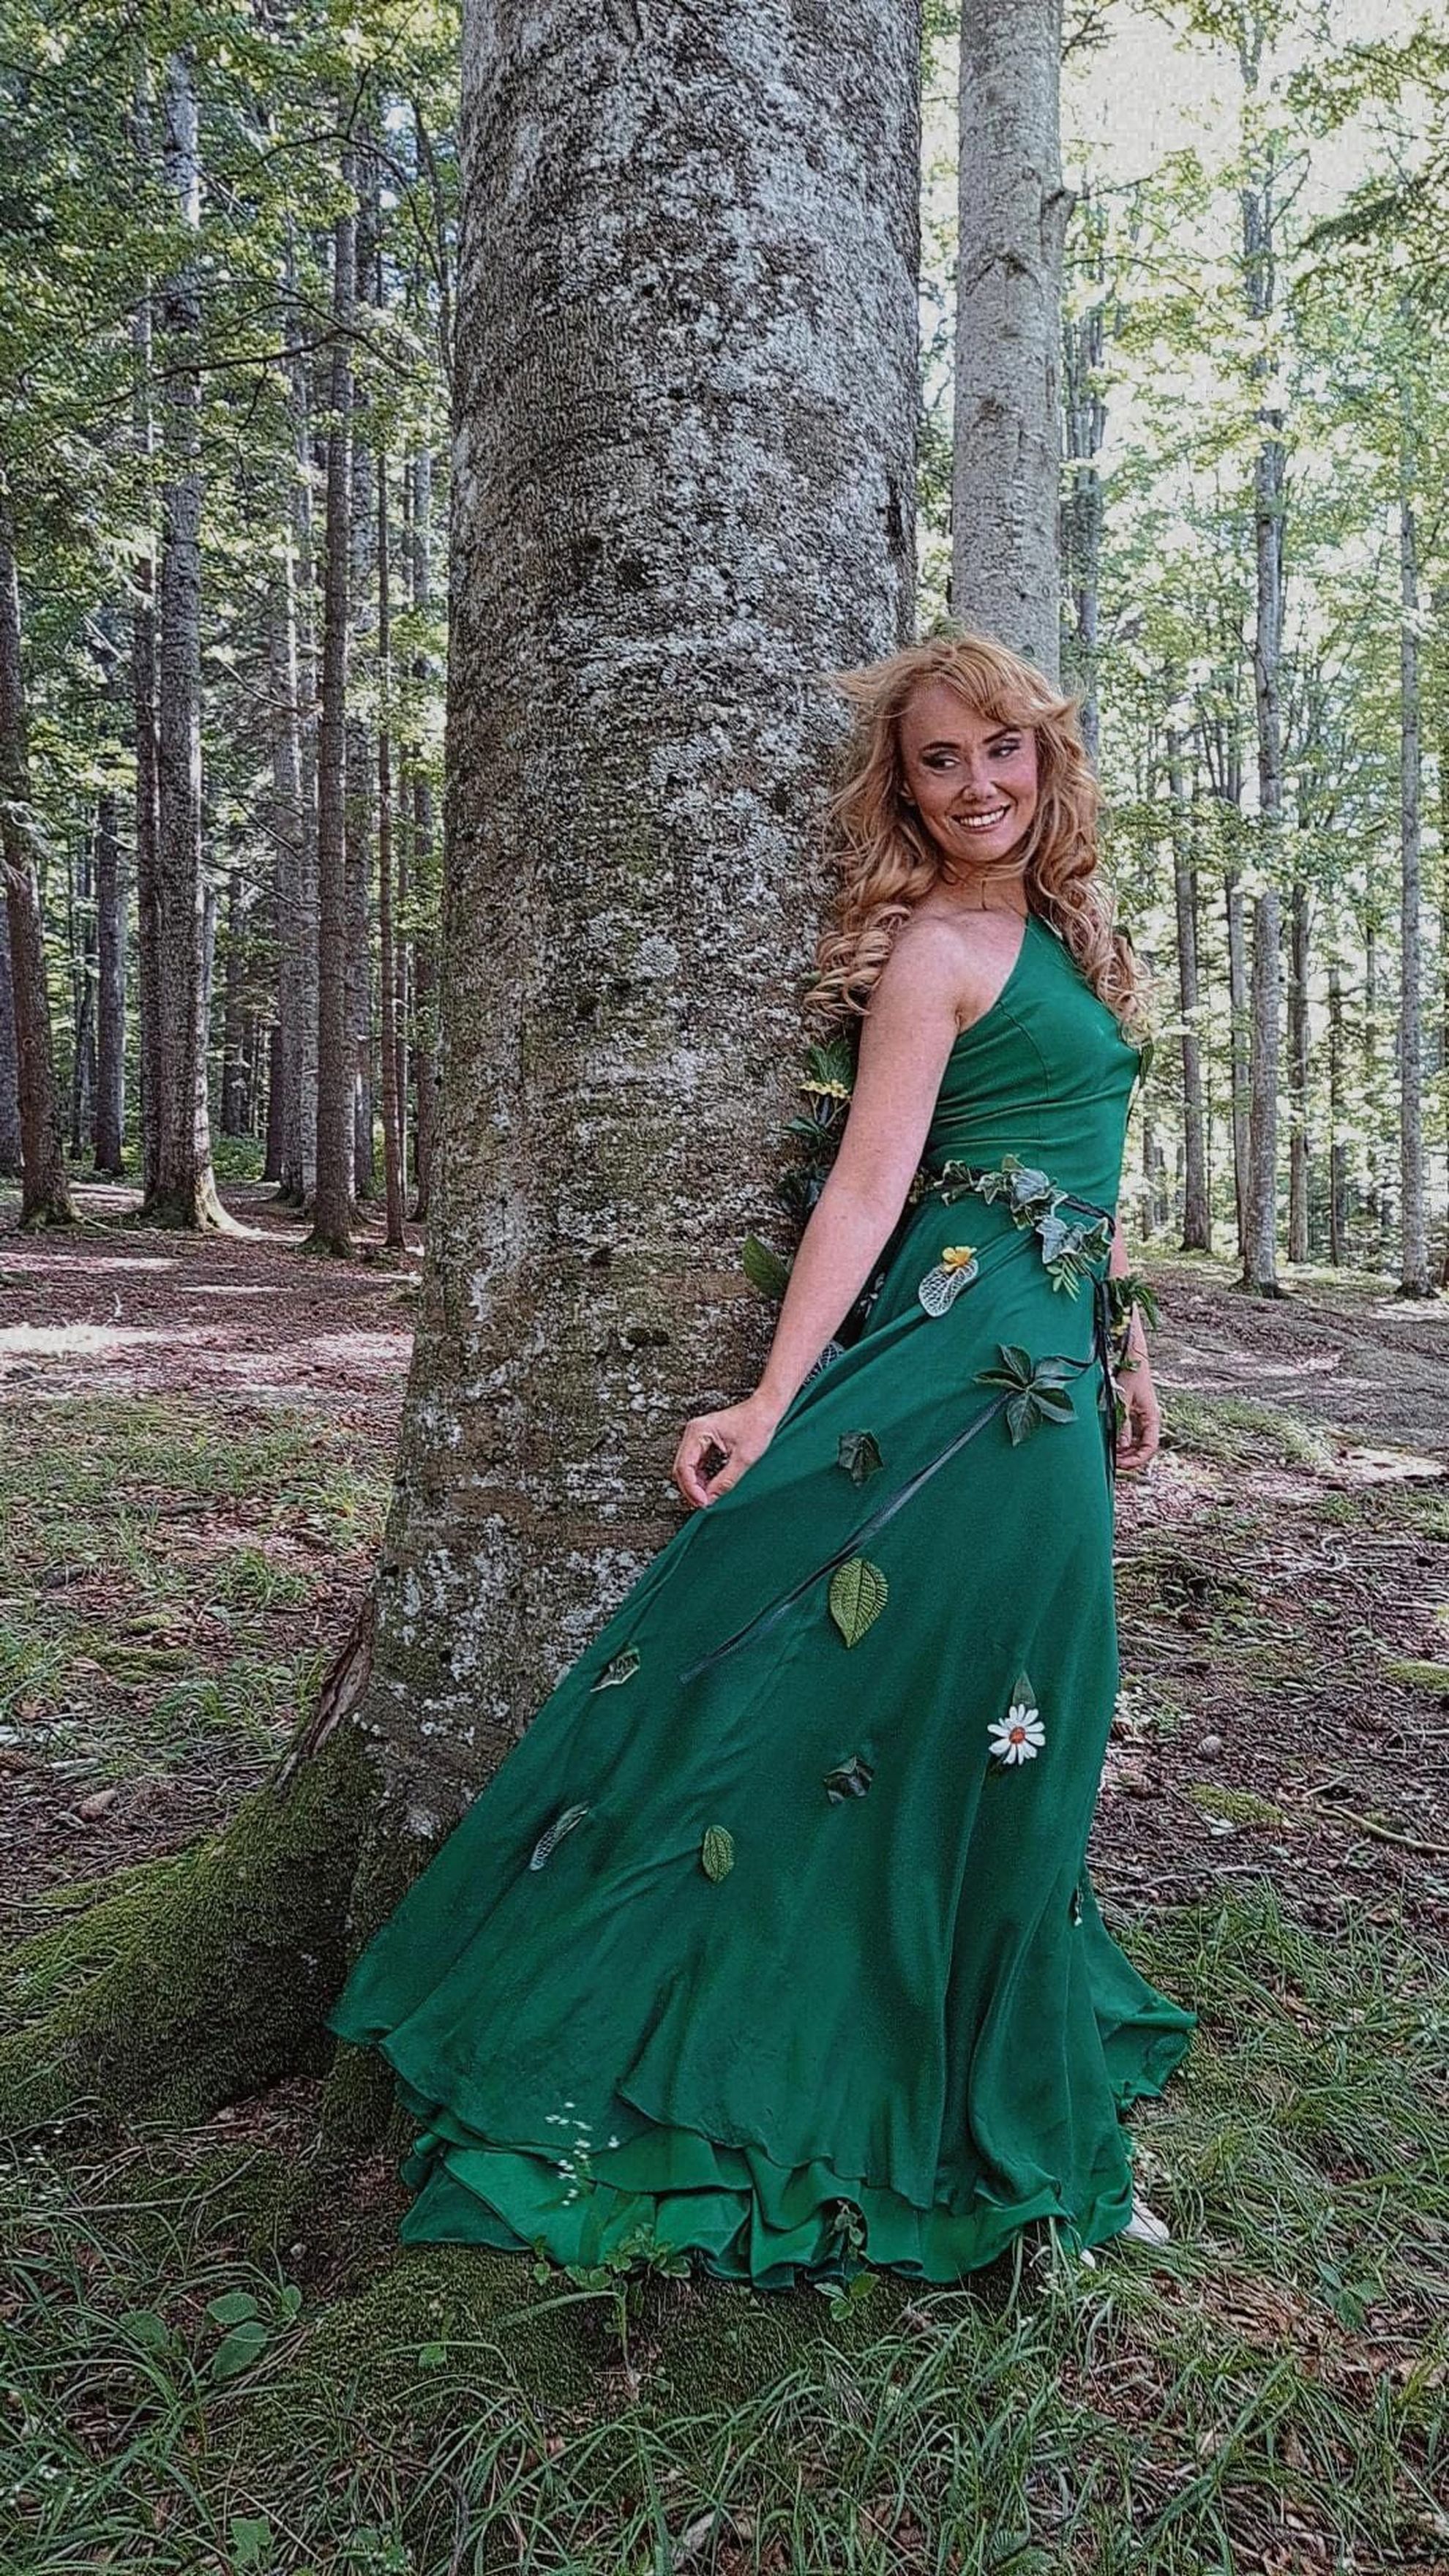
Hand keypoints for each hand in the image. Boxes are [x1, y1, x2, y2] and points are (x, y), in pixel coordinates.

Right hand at [672, 1391, 782, 1509]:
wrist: (766, 1410)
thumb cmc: (757, 1424)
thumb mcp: (744, 1458)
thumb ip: (726, 1480)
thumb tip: (712, 1498)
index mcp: (699, 1431)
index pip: (685, 1466)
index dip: (692, 1488)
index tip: (703, 1502)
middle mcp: (694, 1432)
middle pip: (682, 1467)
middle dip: (691, 1488)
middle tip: (704, 1504)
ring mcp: (698, 1436)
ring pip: (687, 1466)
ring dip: (695, 1483)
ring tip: (707, 1498)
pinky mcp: (705, 1440)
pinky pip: (695, 1463)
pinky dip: (700, 1477)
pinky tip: (709, 1486)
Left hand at [1114, 1351, 1159, 1474]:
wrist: (1133, 1359)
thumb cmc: (1131, 1376)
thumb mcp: (1123, 1401)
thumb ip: (1123, 1423)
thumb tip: (1121, 1446)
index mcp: (1152, 1418)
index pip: (1150, 1446)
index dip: (1138, 1459)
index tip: (1123, 1464)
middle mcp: (1149, 1421)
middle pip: (1144, 1448)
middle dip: (1130, 1458)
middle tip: (1114, 1463)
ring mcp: (1142, 1419)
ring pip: (1137, 1443)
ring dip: (1126, 1451)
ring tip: (1112, 1456)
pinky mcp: (1134, 1415)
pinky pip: (1131, 1435)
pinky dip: (1123, 1442)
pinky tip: (1113, 1444)